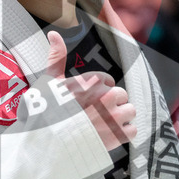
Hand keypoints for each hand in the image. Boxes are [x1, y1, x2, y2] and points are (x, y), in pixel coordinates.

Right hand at [46, 31, 137, 150]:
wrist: (47, 145)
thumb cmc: (45, 112)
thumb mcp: (49, 82)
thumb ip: (56, 57)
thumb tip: (53, 32)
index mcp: (91, 82)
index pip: (108, 81)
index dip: (98, 91)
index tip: (86, 100)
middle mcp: (105, 97)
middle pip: (121, 95)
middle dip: (111, 103)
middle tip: (95, 114)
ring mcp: (113, 117)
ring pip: (130, 111)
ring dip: (120, 118)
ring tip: (104, 125)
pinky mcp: (118, 136)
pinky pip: (133, 130)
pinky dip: (123, 134)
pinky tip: (108, 135)